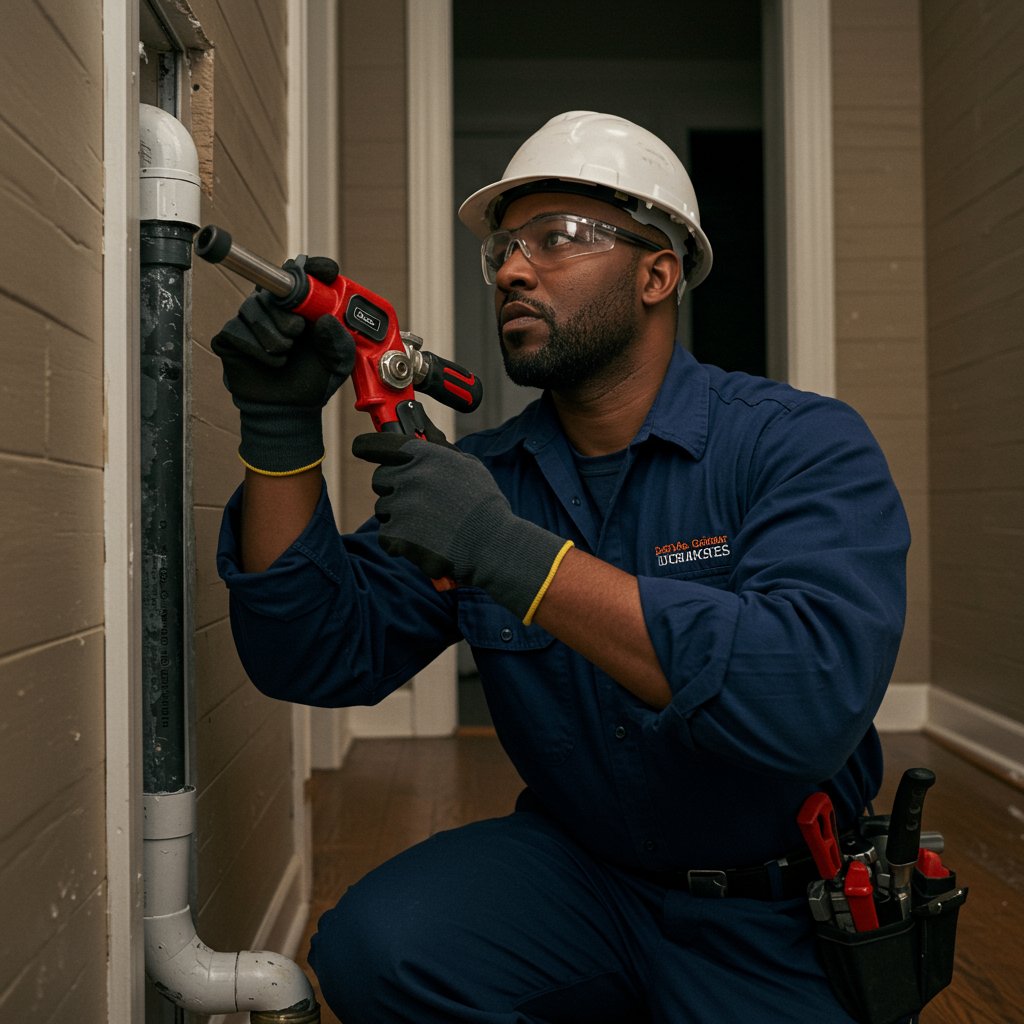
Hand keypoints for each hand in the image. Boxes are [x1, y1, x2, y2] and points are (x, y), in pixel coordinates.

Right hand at [212, 256, 355, 474]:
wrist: (290, 408)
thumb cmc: (313, 379)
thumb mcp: (339, 362)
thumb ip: (340, 342)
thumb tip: (326, 321)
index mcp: (302, 306)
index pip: (303, 273)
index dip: (314, 269)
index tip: (327, 273)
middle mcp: (275, 307)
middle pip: (274, 288)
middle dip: (288, 313)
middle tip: (298, 333)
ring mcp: (251, 318)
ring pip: (254, 309)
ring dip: (275, 337)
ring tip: (287, 353)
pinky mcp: (231, 335)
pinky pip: (238, 331)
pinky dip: (258, 351)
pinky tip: (273, 362)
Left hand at [352, 419, 570, 621]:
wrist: (493, 546)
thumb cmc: (484, 505)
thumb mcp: (468, 466)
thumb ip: (439, 446)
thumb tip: (423, 425)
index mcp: (426, 456)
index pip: (381, 444)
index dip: (368, 446)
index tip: (361, 448)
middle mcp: (409, 477)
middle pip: (380, 479)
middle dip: (394, 488)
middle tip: (419, 501)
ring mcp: (401, 507)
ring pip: (382, 508)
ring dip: (398, 516)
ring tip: (429, 524)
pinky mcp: (396, 535)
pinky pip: (385, 536)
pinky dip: (400, 542)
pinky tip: (424, 541)